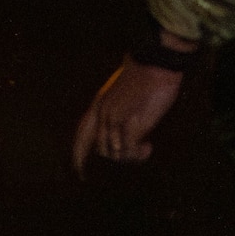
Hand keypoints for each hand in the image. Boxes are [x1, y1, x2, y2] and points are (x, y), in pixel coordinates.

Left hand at [72, 57, 184, 177]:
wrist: (156, 64)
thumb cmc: (148, 78)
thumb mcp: (129, 97)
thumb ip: (122, 113)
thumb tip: (124, 132)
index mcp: (99, 104)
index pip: (82, 133)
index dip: (78, 153)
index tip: (79, 171)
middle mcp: (102, 113)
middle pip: (99, 149)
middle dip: (114, 160)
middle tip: (133, 158)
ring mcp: (113, 119)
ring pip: (114, 153)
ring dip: (131, 156)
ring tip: (145, 147)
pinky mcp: (127, 124)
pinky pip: (128, 150)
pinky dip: (139, 153)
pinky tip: (149, 147)